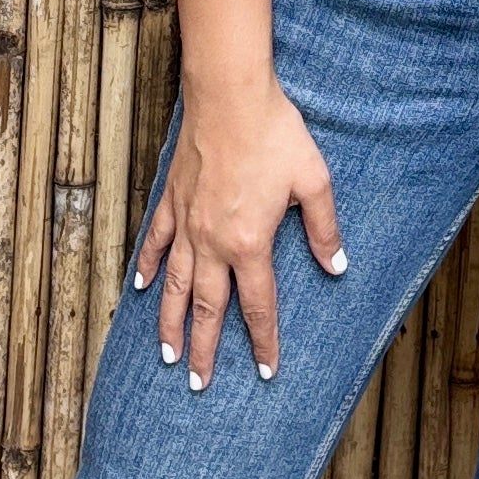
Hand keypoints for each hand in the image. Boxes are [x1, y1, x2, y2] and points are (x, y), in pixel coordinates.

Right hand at [131, 81, 346, 387]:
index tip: (264, 371)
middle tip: (199, 383)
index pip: (257, 305)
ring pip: (174, 285)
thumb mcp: (314, 181)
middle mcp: (213, 242)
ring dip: (170, 323)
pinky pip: (155, 242)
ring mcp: (186, 223)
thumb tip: (337, 266)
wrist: (229, 95)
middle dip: (204, 349)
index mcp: (250, 243)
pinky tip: (142, 289)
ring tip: (166, 355)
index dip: (262, 341)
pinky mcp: (171, 201)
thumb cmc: (275, 134)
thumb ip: (323, 229)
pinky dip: (147, 267)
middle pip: (207, 307)